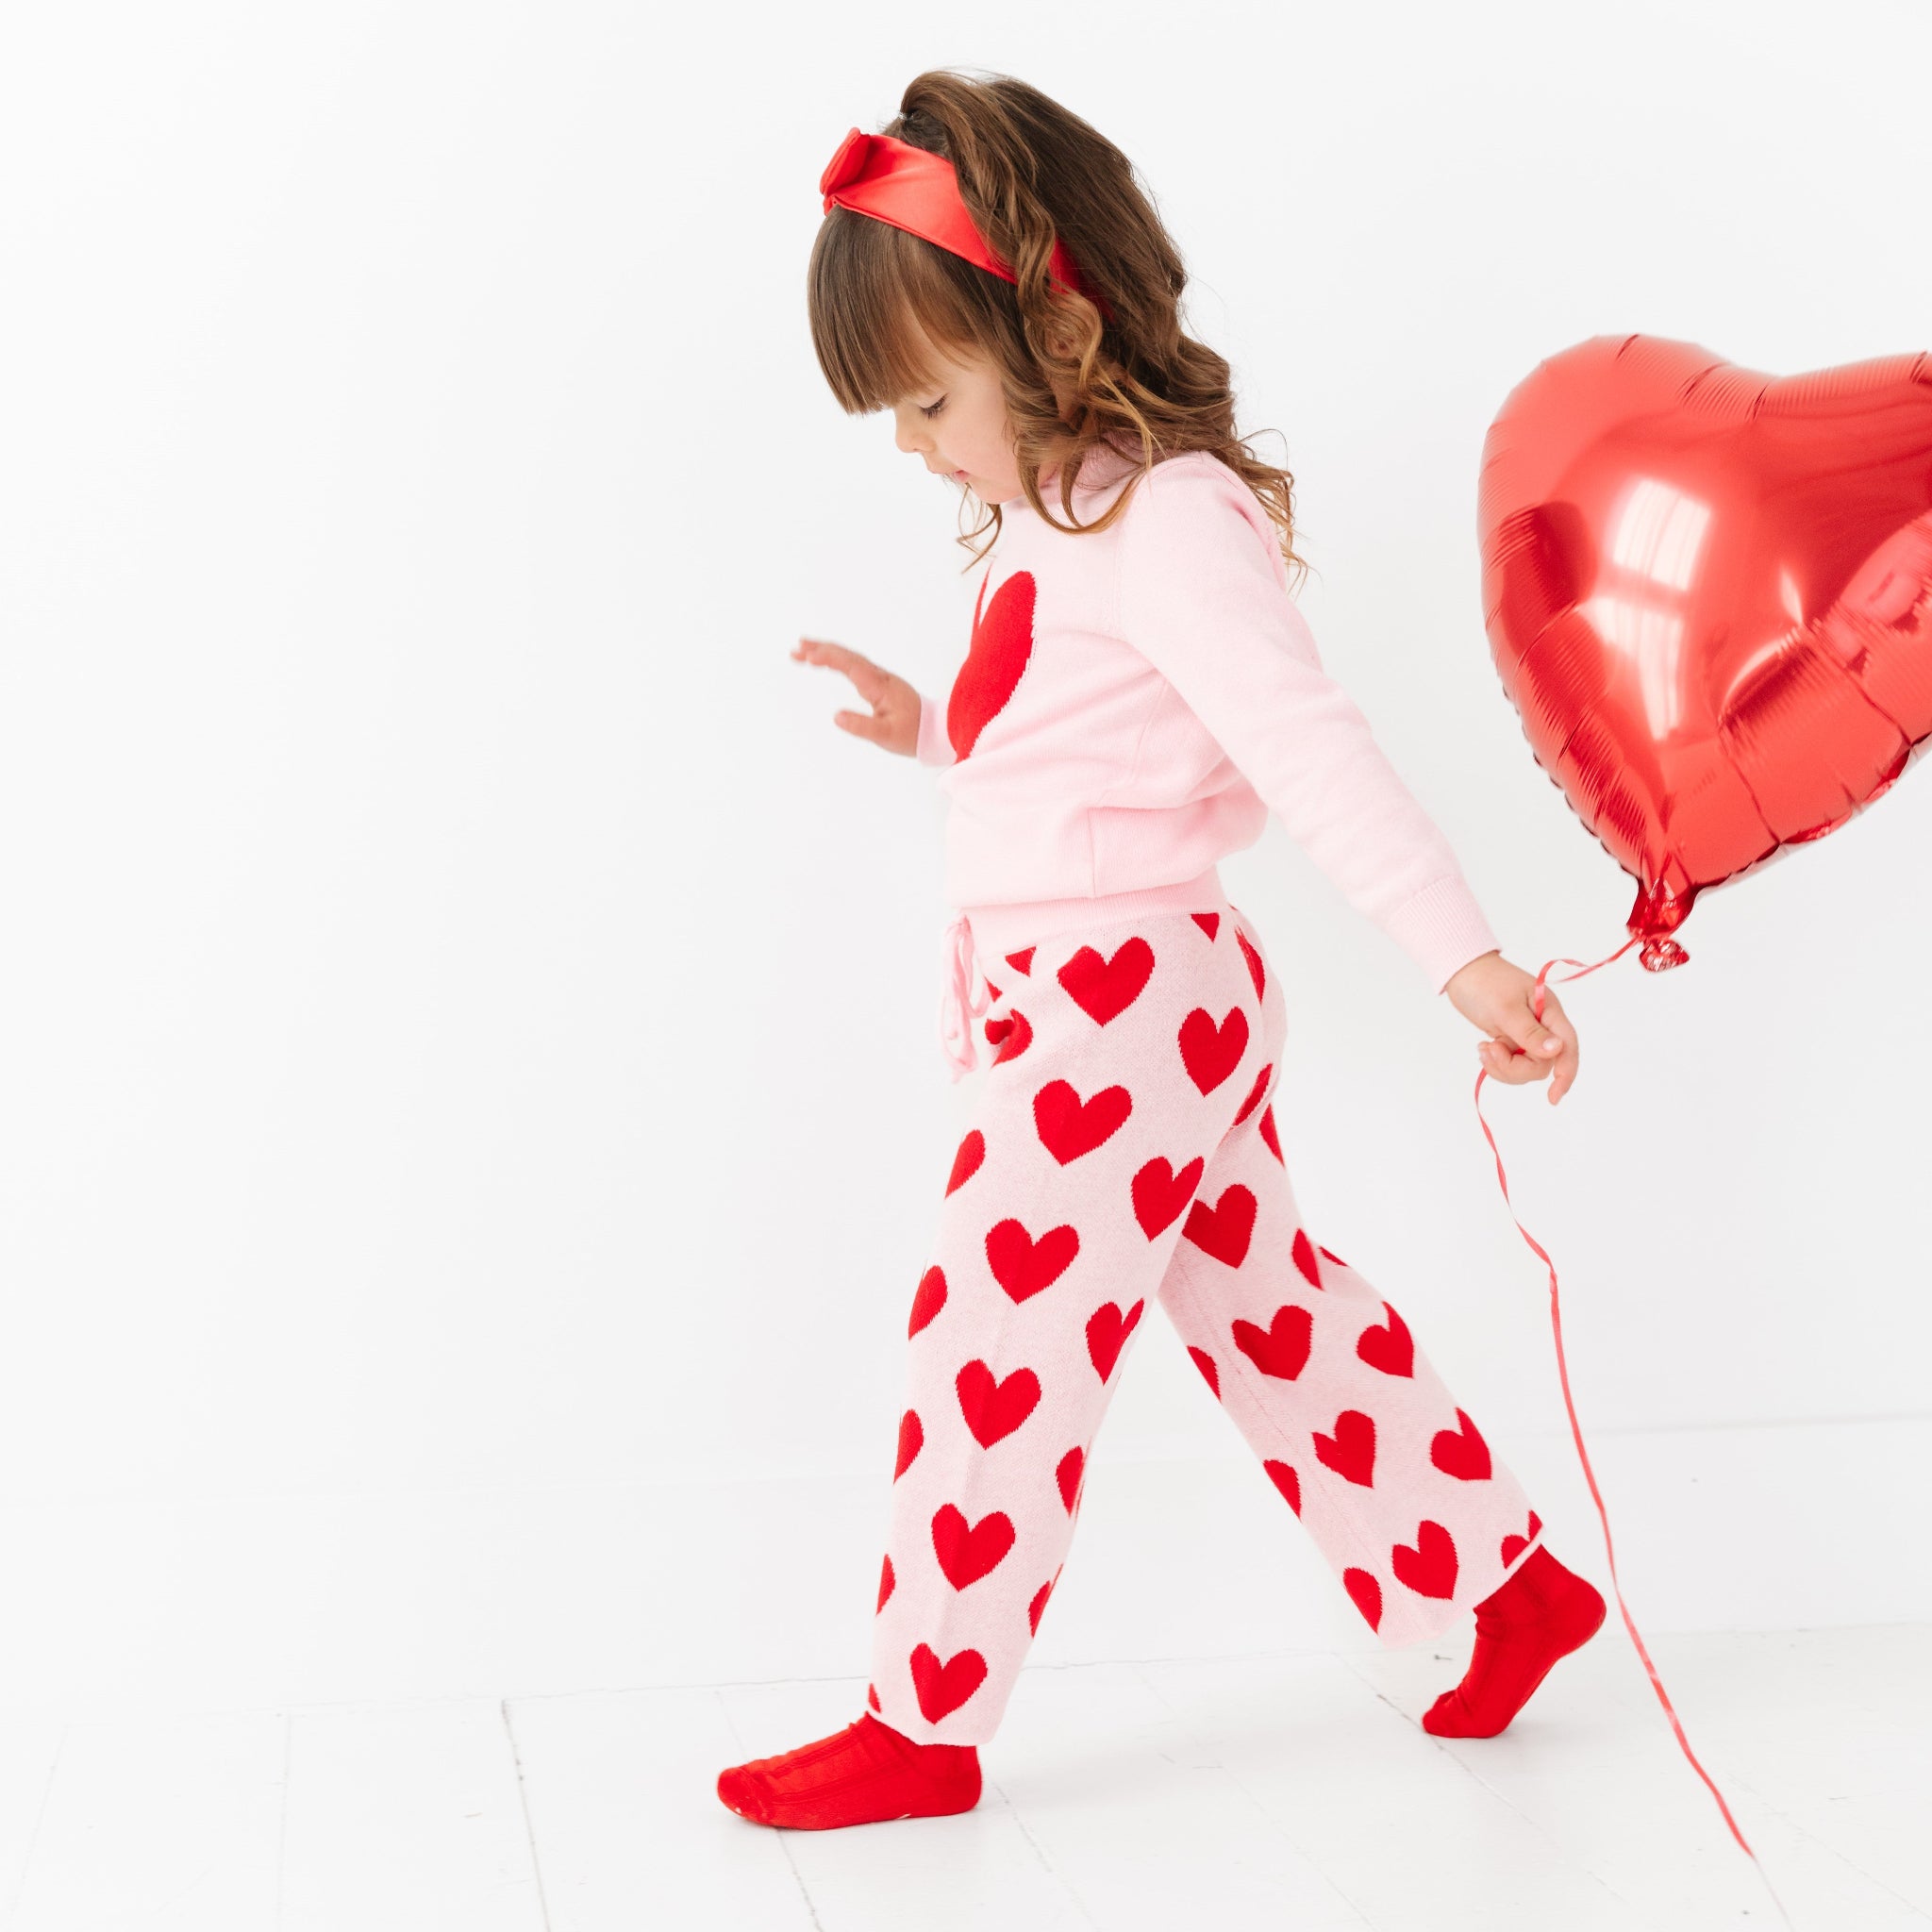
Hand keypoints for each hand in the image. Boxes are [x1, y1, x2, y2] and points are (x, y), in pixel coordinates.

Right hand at [791, 636, 921, 756]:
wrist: (936, 730)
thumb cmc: (912, 734)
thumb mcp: (886, 736)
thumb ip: (862, 726)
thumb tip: (836, 716)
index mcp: (879, 686)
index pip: (850, 665)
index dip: (828, 658)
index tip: (807, 656)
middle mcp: (879, 677)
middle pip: (847, 655)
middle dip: (821, 650)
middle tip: (796, 649)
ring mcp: (879, 678)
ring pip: (850, 658)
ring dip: (827, 652)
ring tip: (803, 652)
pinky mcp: (879, 683)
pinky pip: (854, 665)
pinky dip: (837, 660)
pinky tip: (825, 662)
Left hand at [1443, 949, 1579, 1104]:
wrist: (1462, 972)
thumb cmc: (1485, 983)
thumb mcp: (1506, 1008)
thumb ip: (1530, 1033)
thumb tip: (1557, 1050)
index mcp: (1549, 1012)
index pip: (1567, 1047)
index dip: (1565, 1074)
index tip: (1553, 1097)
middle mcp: (1543, 1025)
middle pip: (1542, 1064)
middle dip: (1515, 1067)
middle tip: (1490, 1051)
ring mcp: (1527, 1034)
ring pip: (1526, 1067)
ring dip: (1503, 1066)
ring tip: (1484, 1048)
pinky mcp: (1512, 1039)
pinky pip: (1511, 1063)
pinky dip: (1497, 1062)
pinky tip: (1484, 1048)